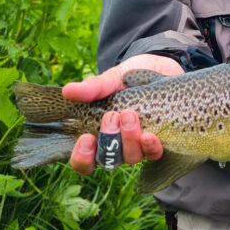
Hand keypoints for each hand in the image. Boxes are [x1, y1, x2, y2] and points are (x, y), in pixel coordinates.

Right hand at [62, 53, 183, 174]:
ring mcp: (138, 146)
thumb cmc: (129, 79)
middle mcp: (117, 145)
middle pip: (108, 160)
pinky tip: (150, 136)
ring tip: (130, 115)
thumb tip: (68, 91)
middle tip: (112, 116)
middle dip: (108, 141)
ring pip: (131, 157)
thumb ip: (93, 87)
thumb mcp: (111, 79)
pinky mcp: (159, 142)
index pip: (84, 160)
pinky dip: (150, 147)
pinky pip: (154, 154)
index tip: (86, 138)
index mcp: (98, 134)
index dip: (82, 157)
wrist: (161, 69)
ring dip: (129, 140)